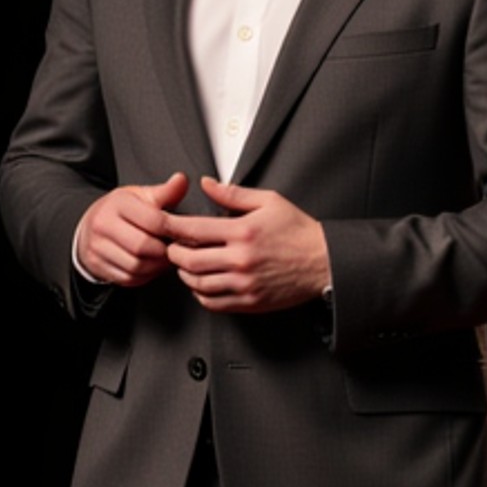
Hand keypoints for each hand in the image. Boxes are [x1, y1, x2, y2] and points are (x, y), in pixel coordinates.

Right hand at [75, 172, 189, 286]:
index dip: (173, 230)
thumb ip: (165, 191)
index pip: (153, 221)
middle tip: (175, 250)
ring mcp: (97, 247)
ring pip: (136, 266)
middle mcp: (102, 225)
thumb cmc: (121, 211)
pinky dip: (145, 276)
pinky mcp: (97, 266)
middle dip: (164, 252)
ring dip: (156, 267)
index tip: (183, 234)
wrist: (90, 226)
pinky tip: (151, 266)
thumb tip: (182, 180)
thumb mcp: (141, 196)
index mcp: (117, 204)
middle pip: (143, 246)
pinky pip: (128, 279)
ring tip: (165, 258)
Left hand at [163, 177, 330, 313]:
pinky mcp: (250, 301)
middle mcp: (240, 259)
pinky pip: (213, 303)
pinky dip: (200, 294)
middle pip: (188, 261)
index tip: (162, 224)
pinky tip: (202, 284)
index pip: (192, 230)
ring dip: (185, 275)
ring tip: (186, 265)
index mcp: (242, 231)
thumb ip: (233, 194)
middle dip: (173, 253)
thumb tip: (206, 184)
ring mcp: (244, 283)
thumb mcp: (269, 201)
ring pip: (197, 284)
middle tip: (172, 247)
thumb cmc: (298, 231)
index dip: (170, 227)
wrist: (324, 262)